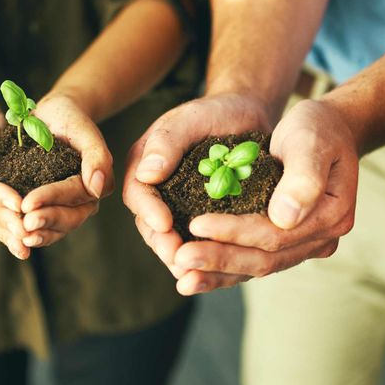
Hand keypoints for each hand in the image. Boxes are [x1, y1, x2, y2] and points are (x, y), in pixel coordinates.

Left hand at [16, 93, 110, 248]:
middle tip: (23, 223)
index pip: (74, 195)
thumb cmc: (70, 118)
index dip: (51, 200)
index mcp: (96, 182)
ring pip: (57, 228)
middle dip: (46, 221)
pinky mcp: (50, 208)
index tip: (28, 203)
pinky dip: (32, 233)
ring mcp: (67, 207)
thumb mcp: (84, 130)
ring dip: (40, 234)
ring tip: (19, 236)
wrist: (52, 116)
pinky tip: (16, 238)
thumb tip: (99, 187)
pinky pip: (44, 227)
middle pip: (69, 218)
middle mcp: (85, 200)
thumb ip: (97, 156)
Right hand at [122, 93, 271, 292]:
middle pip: (151, 225)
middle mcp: (157, 190)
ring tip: (194, 274)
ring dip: (182, 259)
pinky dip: (207, 258)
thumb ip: (168, 141)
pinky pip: (200, 242)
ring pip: (173, 239)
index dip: (148, 212)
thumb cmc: (215, 111)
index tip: (164, 226)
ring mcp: (179, 206)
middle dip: (163, 245)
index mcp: (145, 165)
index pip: (138, 194)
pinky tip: (218, 272)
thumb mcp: (191, 117)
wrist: (246, 115)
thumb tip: (146, 173)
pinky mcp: (203, 218)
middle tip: (179, 259)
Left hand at [158, 98, 355, 294]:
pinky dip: (226, 269)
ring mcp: (305, 244)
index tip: (196, 223)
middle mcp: (321, 237)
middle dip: (220, 259)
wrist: (328, 130)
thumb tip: (283, 218)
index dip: (234, 232)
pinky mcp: (287, 242)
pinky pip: (255, 259)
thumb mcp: (311, 141)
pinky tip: (196, 275)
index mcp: (330, 215)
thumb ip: (302, 178)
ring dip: (219, 274)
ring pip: (258, 266)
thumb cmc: (317, 129)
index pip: (275, 234)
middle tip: (180, 258)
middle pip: (265, 258)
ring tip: (183, 279)